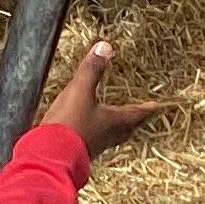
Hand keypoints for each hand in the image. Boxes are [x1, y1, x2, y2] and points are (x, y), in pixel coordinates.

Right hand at [42, 41, 161, 162]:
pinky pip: (93, 142)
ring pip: (110, 137)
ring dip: (114, 128)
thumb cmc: (70, 124)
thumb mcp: (80, 91)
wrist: (48, 156)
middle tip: (138, 116)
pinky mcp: (77, 152)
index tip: (156, 106)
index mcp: (113, 122)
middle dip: (132, 120)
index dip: (146, 108)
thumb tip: (106, 47)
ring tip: (113, 122)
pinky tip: (86, 131)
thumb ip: (92, 70)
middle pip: (126, 128)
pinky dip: (95, 134)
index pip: (136, 113)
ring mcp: (92, 147)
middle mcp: (106, 136)